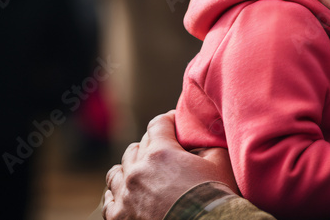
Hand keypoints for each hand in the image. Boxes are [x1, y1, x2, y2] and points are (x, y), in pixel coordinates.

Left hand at [103, 111, 238, 219]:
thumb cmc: (215, 197)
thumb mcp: (219, 162)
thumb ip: (206, 143)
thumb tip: (200, 136)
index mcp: (160, 153)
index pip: (158, 124)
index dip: (169, 120)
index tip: (175, 122)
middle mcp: (137, 171)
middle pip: (137, 146)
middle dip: (152, 145)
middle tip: (166, 152)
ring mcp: (125, 195)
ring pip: (117, 171)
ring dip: (130, 168)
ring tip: (142, 173)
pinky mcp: (119, 217)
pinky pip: (110, 199)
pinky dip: (118, 194)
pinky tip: (129, 194)